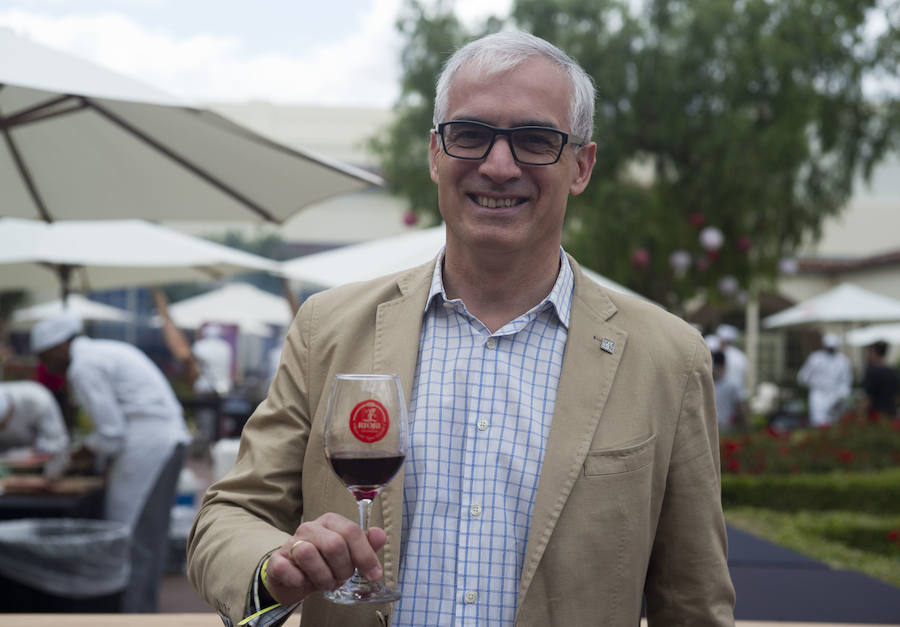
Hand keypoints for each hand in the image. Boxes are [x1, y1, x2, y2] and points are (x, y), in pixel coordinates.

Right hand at [264, 512, 386, 604]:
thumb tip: (380, 534)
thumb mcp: (348, 554)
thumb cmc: (324, 563)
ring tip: (324, 581)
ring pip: (309, 554)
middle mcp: (310, 528)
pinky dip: (299, 581)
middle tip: (341, 577)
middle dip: (343, 569)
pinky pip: (287, 569)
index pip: (352, 531)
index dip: (365, 555)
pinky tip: (303, 582)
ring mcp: (291, 543)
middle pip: (334, 544)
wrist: (293, 577)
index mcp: (330, 521)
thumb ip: (365, 544)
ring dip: (322, 576)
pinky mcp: (276, 561)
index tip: (374, 574)